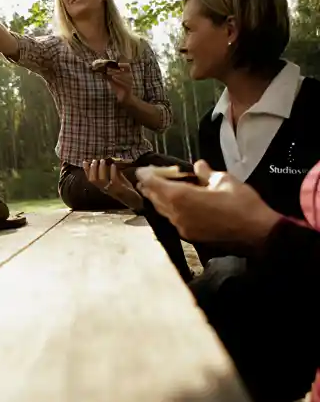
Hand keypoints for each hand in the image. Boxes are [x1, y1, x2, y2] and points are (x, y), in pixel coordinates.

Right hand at [84, 159, 142, 210]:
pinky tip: (113, 165)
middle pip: (93, 180)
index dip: (86, 170)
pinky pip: (113, 180)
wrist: (135, 200)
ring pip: (101, 180)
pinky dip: (112, 172)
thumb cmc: (125, 189)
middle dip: (93, 169)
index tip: (85, 161)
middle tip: (95, 160)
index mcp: (102, 187)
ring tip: (103, 161)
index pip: (90, 179)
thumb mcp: (118, 179)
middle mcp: (104, 189)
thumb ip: (113, 172)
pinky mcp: (119, 189)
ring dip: (101, 169)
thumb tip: (109, 161)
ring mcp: (111, 189)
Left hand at [106, 63, 133, 103]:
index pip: (128, 67)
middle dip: (115, 70)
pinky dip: (119, 80)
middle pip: (124, 71)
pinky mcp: (128, 88)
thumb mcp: (113, 81)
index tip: (117, 64)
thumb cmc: (118, 88)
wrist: (123, 98)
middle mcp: (130, 78)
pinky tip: (113, 78)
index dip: (123, 64)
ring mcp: (130, 83)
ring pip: (125, 76)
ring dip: (117, 74)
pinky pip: (125, 83)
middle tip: (108, 70)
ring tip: (110, 73)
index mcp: (127, 74)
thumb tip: (102, 72)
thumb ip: (109, 77)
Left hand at [136, 160, 281, 248]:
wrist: (259, 235)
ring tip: (157, 189)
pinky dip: (170, 209)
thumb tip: (198, 166)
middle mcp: (176, 214)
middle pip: (155, 198)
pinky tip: (175, 204)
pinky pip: (173, 219)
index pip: (154, 184)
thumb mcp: (226, 181)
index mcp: (181, 197)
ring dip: (159, 199)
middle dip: (150, 187)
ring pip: (163, 210)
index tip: (142, 170)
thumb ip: (207, 173)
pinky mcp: (190, 236)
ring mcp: (182, 227)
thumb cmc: (243, 204)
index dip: (147, 176)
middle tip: (147, 177)